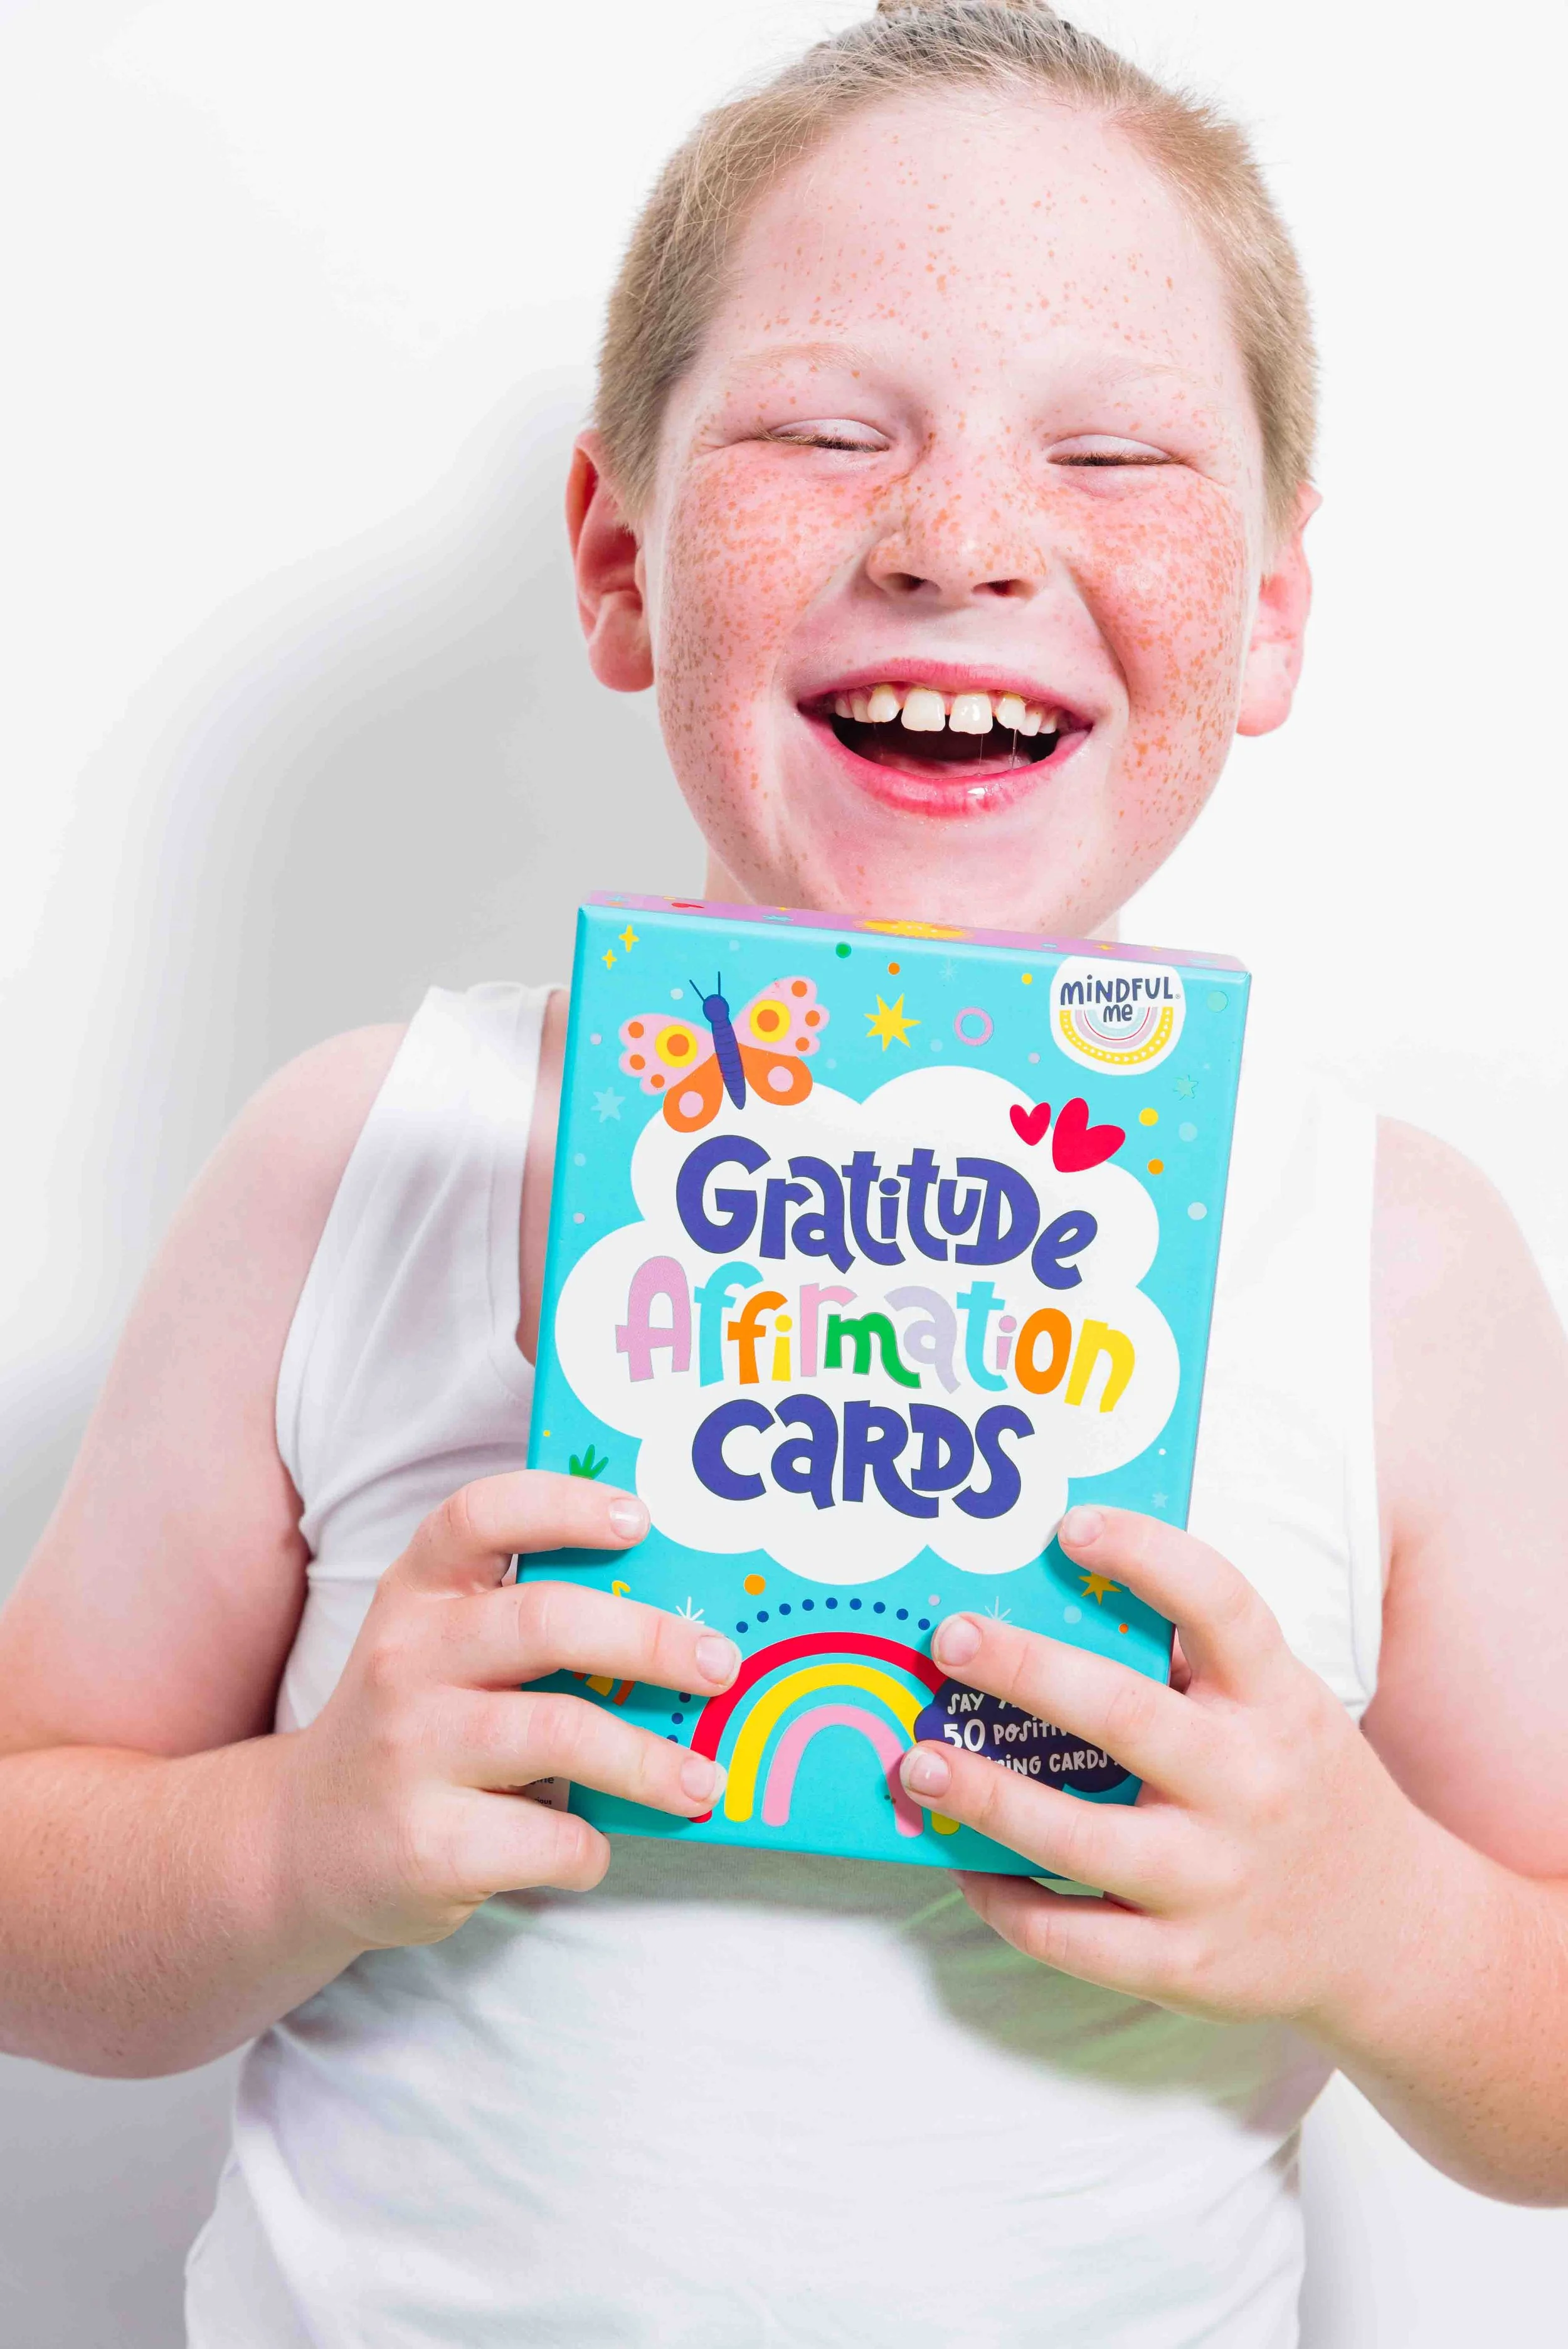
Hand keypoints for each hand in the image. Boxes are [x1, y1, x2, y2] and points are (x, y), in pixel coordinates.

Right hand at [283, 1471, 739, 1949]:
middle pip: (545, 1622)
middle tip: (718, 1666)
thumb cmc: (416, 1732)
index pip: (480, 1517)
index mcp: (418, 1595)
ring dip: (648, 1760)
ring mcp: (409, 1752)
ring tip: (703, 1780)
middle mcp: (406, 1659)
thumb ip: (526, 1624)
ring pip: (559, 1733)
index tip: (638, 1519)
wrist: (305, 1848)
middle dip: (649, 1641)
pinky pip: (546, 1838)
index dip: (564, 1506)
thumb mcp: (443, 1654)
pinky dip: (590, 1848)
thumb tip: (678, 1625)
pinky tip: (593, 1846)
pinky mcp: (425, 1844)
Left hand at [897, 1506, 1432, 2029]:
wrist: (1394, 1937)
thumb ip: (1199, 1664)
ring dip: (986, 1796)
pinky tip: (962, 1862)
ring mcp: (1215, 1882)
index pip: (1221, 1606)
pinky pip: (1072, 1936)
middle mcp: (1249, 1785)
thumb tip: (1060, 1596)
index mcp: (1277, 1703)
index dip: (1147, 1556)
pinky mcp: (1185, 1965)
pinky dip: (1005, 1900)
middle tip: (950, 1638)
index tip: (1070, 1525)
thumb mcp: (1283, 1710)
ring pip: (1080, 1838)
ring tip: (917, 1762)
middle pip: (1125, 1715)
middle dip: (1026, 1671)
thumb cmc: (1305, 1792)